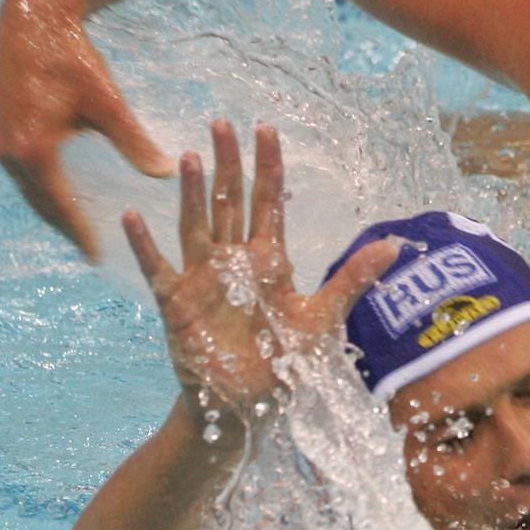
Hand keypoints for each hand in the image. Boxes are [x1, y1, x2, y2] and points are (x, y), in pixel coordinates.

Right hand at [0, 0, 175, 260]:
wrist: (33, 15)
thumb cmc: (73, 57)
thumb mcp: (109, 101)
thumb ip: (135, 141)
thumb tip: (167, 173)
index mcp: (34, 150)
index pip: (60, 206)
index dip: (81, 232)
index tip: (99, 256)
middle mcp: (9, 150)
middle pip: (40, 203)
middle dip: (66, 228)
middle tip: (91, 252)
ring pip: (28, 188)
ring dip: (51, 209)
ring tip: (78, 229)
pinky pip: (20, 170)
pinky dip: (40, 187)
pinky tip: (61, 192)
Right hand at [122, 121, 397, 443]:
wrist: (248, 406)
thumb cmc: (284, 363)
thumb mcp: (323, 317)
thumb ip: (355, 279)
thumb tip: (396, 244)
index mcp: (269, 260)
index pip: (268, 202)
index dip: (268, 167)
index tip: (265, 129)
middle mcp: (234, 261)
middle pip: (229, 202)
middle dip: (228, 164)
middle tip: (222, 123)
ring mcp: (202, 279)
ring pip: (196, 225)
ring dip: (192, 193)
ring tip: (188, 157)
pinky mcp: (177, 304)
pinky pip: (158, 268)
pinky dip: (145, 244)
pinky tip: (133, 215)